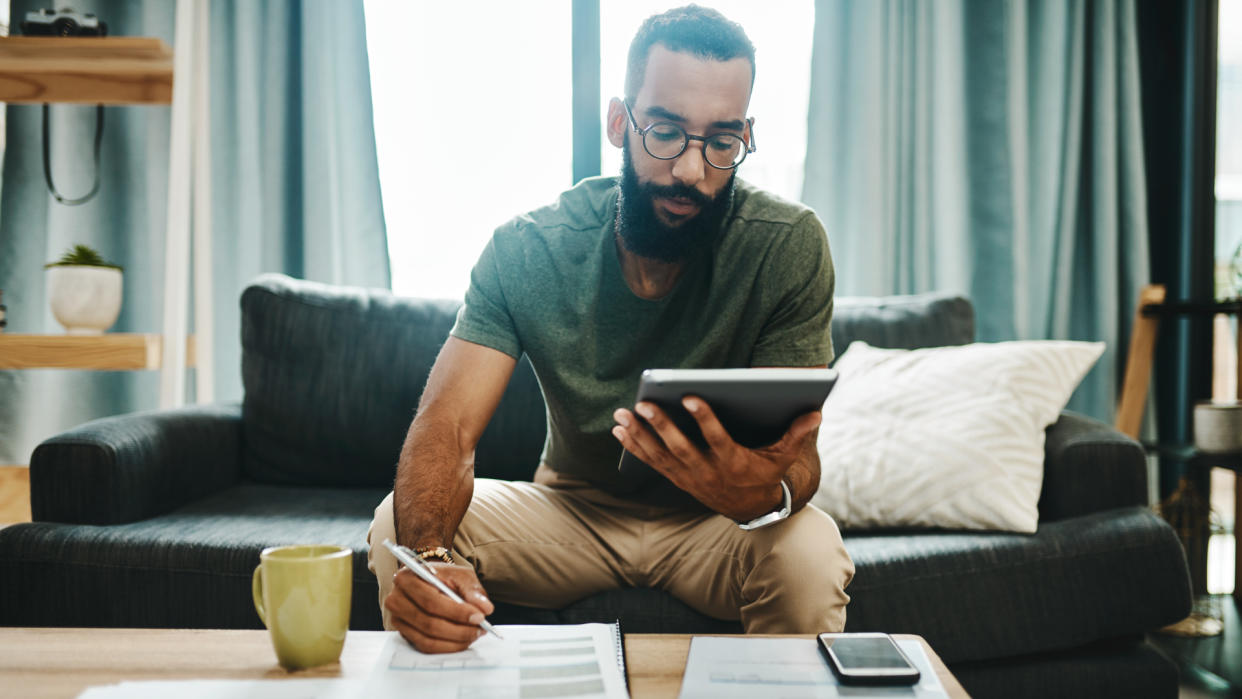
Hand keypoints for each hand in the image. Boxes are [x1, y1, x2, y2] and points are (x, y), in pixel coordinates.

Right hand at [384, 561, 494, 652]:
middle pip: (428, 623)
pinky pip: (425, 646)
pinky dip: (447, 647)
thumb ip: (473, 591)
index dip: (456, 612)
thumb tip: (485, 609)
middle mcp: (396, 599)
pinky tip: (462, 640)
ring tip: (474, 635)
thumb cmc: (444, 577)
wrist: (430, 580)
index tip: (478, 617)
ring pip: (427, 639)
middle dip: (458, 629)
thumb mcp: (460, 576)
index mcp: (407, 578)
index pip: (431, 601)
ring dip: (455, 641)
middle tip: (479, 629)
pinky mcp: (404, 633)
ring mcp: (398, 619)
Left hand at [611, 397, 819, 520]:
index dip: (703, 418)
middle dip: (661, 426)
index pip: (716, 439)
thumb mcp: (782, 457)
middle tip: (644, 404)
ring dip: (639, 435)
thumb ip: (795, 434)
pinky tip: (619, 430)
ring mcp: (688, 477)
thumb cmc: (765, 474)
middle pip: (680, 447)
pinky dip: (634, 446)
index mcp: (733, 462)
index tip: (690, 396)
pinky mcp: (676, 478)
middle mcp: (707, 471)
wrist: (749, 509)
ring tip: (622, 414)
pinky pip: (651, 462)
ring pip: (660, 455)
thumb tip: (815, 412)